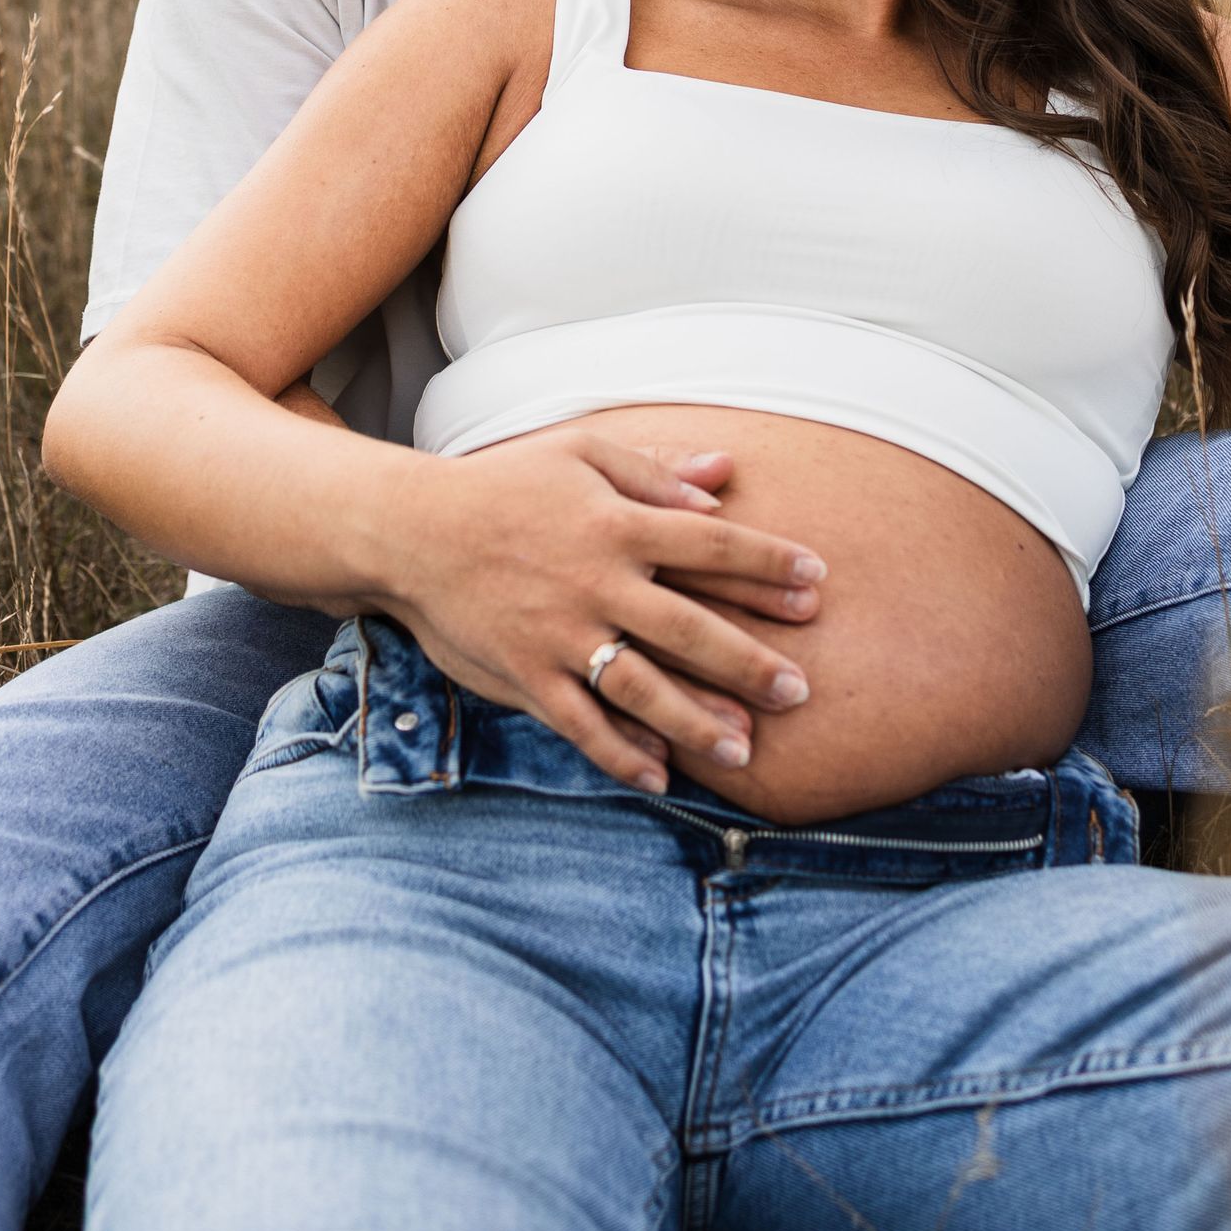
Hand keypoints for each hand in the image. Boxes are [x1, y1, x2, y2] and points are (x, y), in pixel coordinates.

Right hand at [375, 428, 826, 794]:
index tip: (817, 583)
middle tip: (801, 690)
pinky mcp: (526, 673)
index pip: (710, 545)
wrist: (413, 529)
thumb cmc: (505, 484)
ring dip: (697, 721)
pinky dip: (622, 753)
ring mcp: (560, 634)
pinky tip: (661, 776)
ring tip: (746, 747)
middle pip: (689, 627)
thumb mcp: (581, 454)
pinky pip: (581, 723)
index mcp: (616, 523)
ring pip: (642, 687)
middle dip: (750, 661)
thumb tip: (723, 476)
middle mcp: (596, 582)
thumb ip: (655, 471)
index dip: (768, 563)